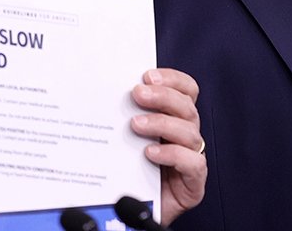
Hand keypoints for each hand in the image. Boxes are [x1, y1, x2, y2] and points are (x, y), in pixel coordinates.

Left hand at [131, 68, 205, 224]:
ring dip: (162, 123)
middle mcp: (184, 138)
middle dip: (163, 96)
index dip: (172, 79)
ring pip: (190, 132)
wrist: (127, 218)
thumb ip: (120, 117)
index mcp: (172, 121)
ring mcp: (190, 160)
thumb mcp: (121, 140)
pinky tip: (151, 153)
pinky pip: (193, 163)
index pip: (185, 91)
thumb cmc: (125, 176)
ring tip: (136, 125)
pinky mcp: (193, 185)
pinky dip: (173, 154)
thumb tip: (98, 92)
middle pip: (187, 107)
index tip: (148, 75)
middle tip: (137, 94)